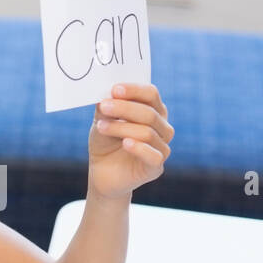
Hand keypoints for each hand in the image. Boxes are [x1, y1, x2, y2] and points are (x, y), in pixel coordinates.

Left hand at [88, 82, 172, 199]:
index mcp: (153, 111)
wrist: (102, 173)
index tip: (115, 89)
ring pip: (147, 133)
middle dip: (125, 108)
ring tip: (100, 127)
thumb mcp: (102, 121)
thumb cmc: (106, 143)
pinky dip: (138, 148)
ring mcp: (162, 147)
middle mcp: (162, 128)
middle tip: (104, 106)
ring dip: (121, 128)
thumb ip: (106, 108)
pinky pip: (153, 155)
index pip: (151, 94)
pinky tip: (125, 143)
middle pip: (150, 113)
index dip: (134, 90)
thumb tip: (107, 94)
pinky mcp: (156, 167)